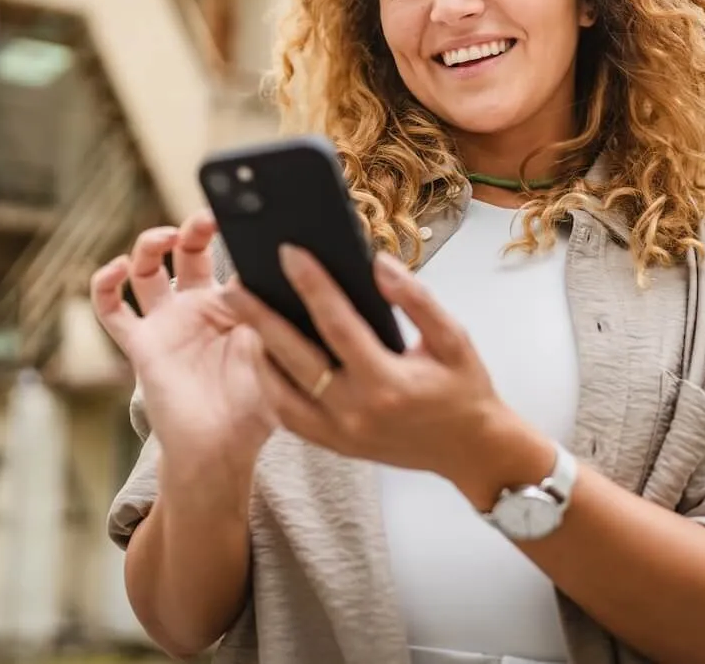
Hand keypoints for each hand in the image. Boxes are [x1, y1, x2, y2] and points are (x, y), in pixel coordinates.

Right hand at [90, 212, 273, 471]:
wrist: (223, 452)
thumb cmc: (257, 406)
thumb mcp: (276, 351)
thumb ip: (276, 313)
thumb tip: (292, 272)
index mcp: (233, 304)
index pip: (229, 255)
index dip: (232, 233)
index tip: (244, 213)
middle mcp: (197, 307)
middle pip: (187, 251)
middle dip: (193, 228)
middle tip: (205, 218)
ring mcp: (166, 324)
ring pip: (146, 270)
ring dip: (148, 243)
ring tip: (164, 237)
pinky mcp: (141, 344)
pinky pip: (112, 310)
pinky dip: (105, 285)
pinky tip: (116, 269)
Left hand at [223, 246, 550, 497]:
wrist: (471, 451)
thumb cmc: (464, 389)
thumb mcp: (453, 337)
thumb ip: (416, 299)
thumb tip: (378, 263)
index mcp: (387, 382)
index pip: (337, 324)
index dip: (311, 285)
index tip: (288, 252)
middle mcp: (356, 411)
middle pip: (294, 357)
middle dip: (260, 317)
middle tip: (233, 284)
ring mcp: (340, 433)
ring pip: (280, 392)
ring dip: (258, 354)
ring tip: (243, 319)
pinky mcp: (334, 445)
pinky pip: (288, 415)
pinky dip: (271, 385)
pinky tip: (264, 356)